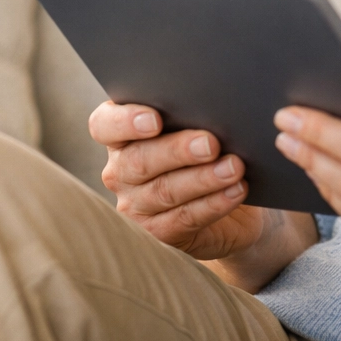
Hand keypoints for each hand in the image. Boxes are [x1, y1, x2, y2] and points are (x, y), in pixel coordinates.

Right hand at [88, 101, 263, 259]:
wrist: (231, 208)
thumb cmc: (209, 154)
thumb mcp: (199, 130)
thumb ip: (194, 117)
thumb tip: (215, 106)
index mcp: (122, 135)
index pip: (105, 125)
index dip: (125, 121)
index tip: (153, 120)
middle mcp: (121, 170)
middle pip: (140, 159)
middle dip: (178, 150)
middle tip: (211, 144)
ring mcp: (135, 206)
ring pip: (165, 191)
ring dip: (203, 178)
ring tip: (234, 167)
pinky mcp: (158, 234)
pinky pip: (184, 218)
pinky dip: (214, 203)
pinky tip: (236, 190)